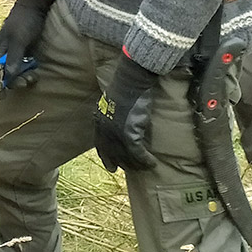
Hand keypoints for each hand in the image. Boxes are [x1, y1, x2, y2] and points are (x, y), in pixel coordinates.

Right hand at [0, 0, 56, 94]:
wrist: (36, 5)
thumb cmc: (25, 21)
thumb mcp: (19, 39)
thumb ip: (13, 57)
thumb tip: (7, 76)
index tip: (3, 95)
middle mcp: (2, 52)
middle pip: (3, 74)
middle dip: (14, 81)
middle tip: (28, 81)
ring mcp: (13, 51)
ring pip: (13, 71)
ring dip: (22, 76)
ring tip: (34, 76)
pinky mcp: (23, 50)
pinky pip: (22, 66)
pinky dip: (27, 71)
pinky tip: (35, 70)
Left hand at [95, 53, 160, 171]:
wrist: (131, 80)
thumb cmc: (125, 86)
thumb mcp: (112, 101)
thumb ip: (113, 114)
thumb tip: (120, 121)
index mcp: (100, 122)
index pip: (101, 146)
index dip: (107, 158)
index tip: (111, 167)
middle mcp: (105, 130)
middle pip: (113, 154)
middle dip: (123, 165)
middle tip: (133, 170)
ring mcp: (116, 133)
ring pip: (127, 157)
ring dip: (138, 165)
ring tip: (146, 167)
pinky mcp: (129, 134)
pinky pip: (138, 154)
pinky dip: (145, 160)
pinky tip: (152, 163)